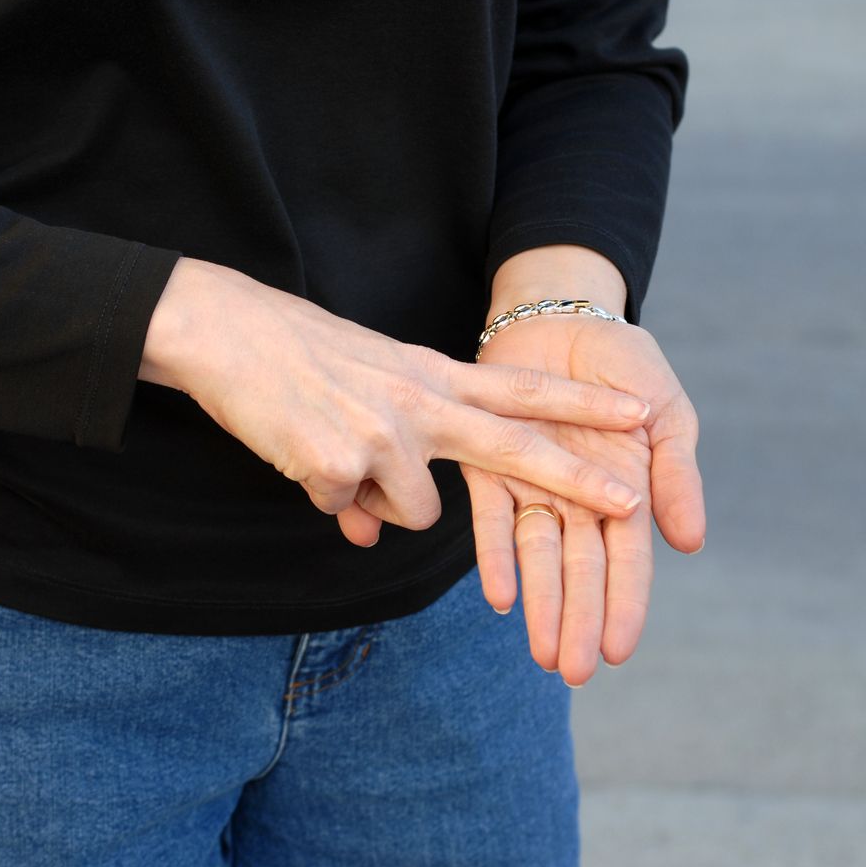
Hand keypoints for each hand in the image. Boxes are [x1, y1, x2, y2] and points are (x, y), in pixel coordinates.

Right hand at [139, 258, 652, 545]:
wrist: (227, 333)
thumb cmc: (293, 356)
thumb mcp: (360, 388)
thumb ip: (387, 457)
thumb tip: (374, 533)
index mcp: (430, 373)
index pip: (521, 389)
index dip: (581, 404)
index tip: (637, 412)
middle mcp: (420, 401)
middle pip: (515, 445)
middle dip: (577, 477)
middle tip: (629, 502)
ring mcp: (385, 432)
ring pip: (415, 514)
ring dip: (379, 504)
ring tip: (333, 455)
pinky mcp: (344, 463)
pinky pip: (350, 514)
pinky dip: (326, 499)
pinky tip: (300, 453)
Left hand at [464, 313, 704, 685]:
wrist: (560, 316)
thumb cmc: (621, 365)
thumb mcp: (664, 412)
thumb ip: (676, 473)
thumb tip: (692, 542)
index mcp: (626, 488)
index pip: (627, 559)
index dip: (624, 603)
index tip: (618, 650)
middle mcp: (576, 496)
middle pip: (579, 568)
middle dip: (576, 620)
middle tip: (570, 671)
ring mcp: (532, 483)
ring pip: (537, 553)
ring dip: (539, 602)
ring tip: (538, 650)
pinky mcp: (489, 461)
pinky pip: (491, 516)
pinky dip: (494, 553)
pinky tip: (498, 594)